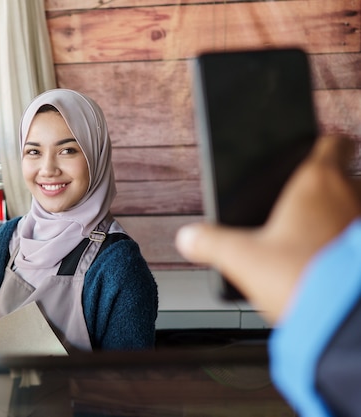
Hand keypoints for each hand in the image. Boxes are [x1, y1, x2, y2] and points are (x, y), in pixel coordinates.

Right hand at [176, 135, 360, 323]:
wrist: (346, 320)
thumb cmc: (301, 280)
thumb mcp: (241, 259)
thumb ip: (210, 243)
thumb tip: (188, 237)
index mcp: (316, 183)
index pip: (333, 142)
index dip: (322, 143)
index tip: (312, 152)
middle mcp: (352, 195)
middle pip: (344, 178)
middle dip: (326, 191)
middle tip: (301, 213)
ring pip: (356, 209)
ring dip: (340, 220)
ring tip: (316, 244)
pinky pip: (358, 238)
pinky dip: (349, 245)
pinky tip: (331, 264)